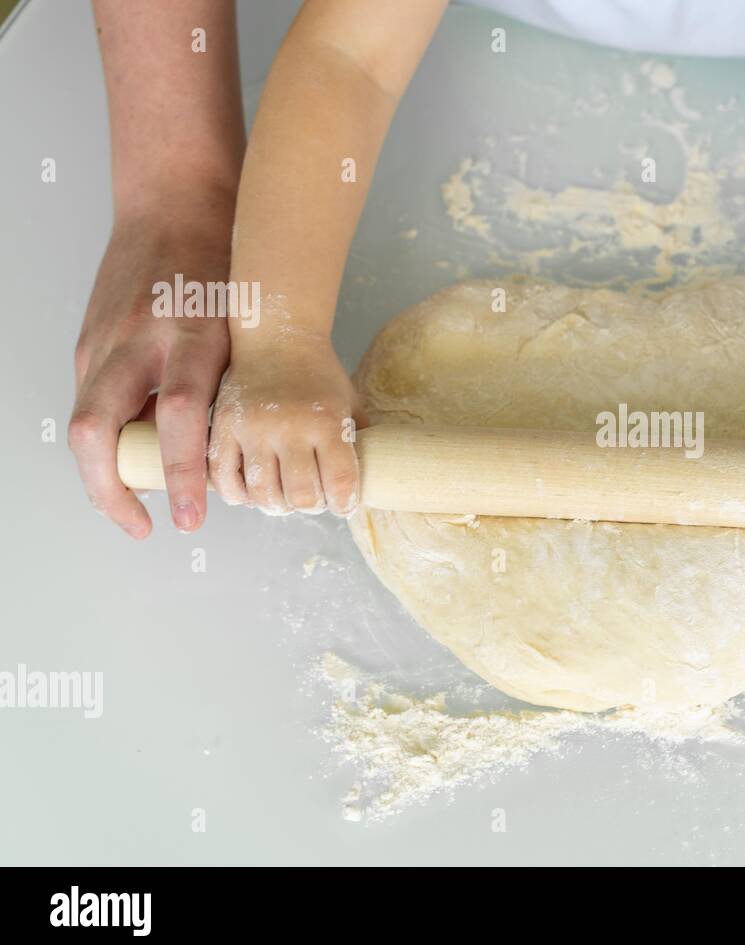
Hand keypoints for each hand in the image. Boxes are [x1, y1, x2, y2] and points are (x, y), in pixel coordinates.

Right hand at [70, 213, 231, 537]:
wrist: (175, 204)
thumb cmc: (226, 269)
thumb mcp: (246, 327)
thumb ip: (238, 387)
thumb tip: (246, 453)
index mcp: (188, 336)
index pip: (179, 416)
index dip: (184, 472)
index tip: (191, 515)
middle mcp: (135, 341)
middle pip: (98, 429)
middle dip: (113, 490)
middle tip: (144, 527)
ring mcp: (102, 342)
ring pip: (85, 423)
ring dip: (104, 473)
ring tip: (136, 508)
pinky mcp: (88, 345)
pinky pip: (92, 405)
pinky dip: (109, 440)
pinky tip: (133, 461)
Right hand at [208, 334, 367, 516]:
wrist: (278, 339)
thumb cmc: (319, 377)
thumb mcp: (350, 404)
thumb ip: (361, 441)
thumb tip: (377, 478)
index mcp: (326, 423)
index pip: (340, 483)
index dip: (344, 504)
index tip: (343, 505)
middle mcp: (288, 427)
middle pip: (300, 495)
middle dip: (311, 506)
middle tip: (313, 500)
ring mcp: (253, 428)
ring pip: (263, 492)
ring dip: (277, 505)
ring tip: (285, 498)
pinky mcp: (225, 427)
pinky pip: (223, 476)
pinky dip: (238, 494)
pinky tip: (252, 492)